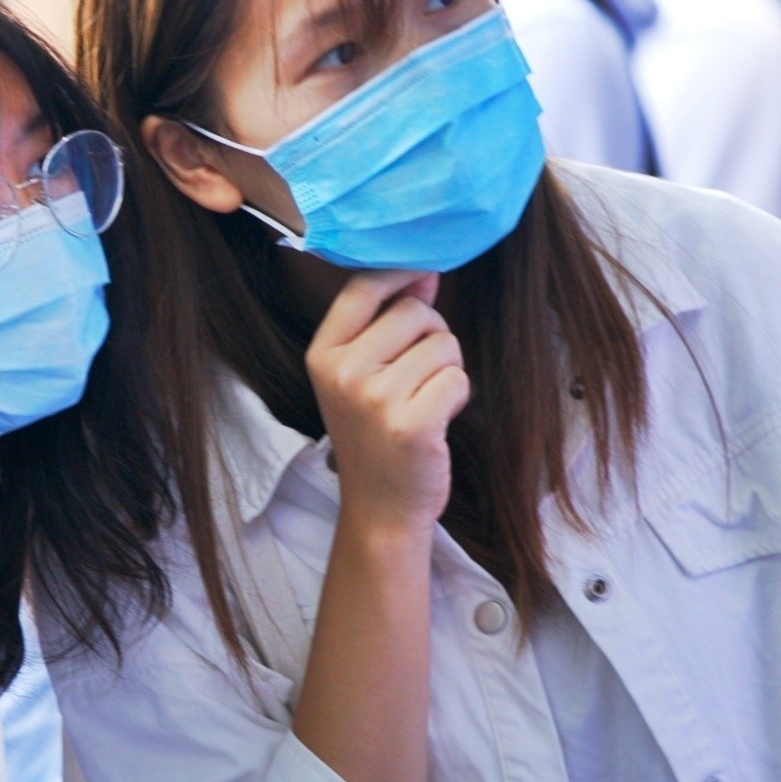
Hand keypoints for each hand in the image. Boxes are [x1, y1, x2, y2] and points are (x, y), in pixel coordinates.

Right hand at [306, 271, 467, 535]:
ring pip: (443, 344)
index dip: (402, 273)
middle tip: (418, 376)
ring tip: (425, 401)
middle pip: (415, 312)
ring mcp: (374, 399)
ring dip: (447, 369)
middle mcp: (342, 372)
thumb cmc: (376, 434)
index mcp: (323, 354)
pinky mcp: (411, 423)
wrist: (381, 508)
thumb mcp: (362, 375)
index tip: (424, 278)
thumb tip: (423, 273)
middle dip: (432, 336)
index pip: (363, 287)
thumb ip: (387, 322)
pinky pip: (457, 378)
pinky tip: (436, 420)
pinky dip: (457, 396)